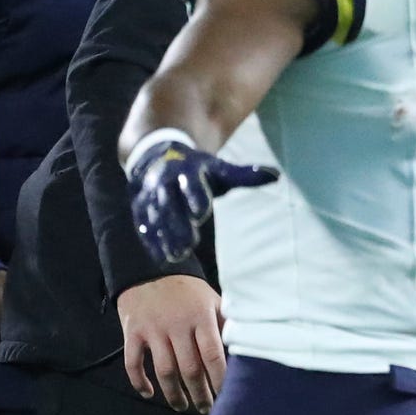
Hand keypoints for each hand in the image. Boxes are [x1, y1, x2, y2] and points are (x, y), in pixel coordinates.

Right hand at [117, 274, 227, 412]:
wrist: (148, 268)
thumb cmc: (187, 289)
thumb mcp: (212, 299)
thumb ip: (226, 323)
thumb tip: (243, 347)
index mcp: (201, 317)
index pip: (213, 354)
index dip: (219, 378)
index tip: (226, 394)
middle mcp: (177, 325)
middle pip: (190, 368)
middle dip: (200, 393)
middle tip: (206, 408)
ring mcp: (153, 330)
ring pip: (164, 370)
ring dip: (174, 393)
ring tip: (183, 406)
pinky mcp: (132, 332)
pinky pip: (133, 363)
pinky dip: (140, 381)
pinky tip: (149, 393)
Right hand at [127, 134, 278, 264]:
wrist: (158, 157)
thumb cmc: (198, 169)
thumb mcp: (219, 169)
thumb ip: (244, 175)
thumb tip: (274, 175)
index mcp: (187, 171)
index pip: (189, 183)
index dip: (194, 196)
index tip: (201, 213)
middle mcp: (164, 182)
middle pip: (169, 204)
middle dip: (178, 224)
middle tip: (189, 245)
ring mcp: (150, 196)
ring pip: (155, 217)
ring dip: (164, 236)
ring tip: (177, 255)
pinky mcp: (141, 208)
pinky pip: (143, 224)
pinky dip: (150, 240)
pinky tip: (160, 257)